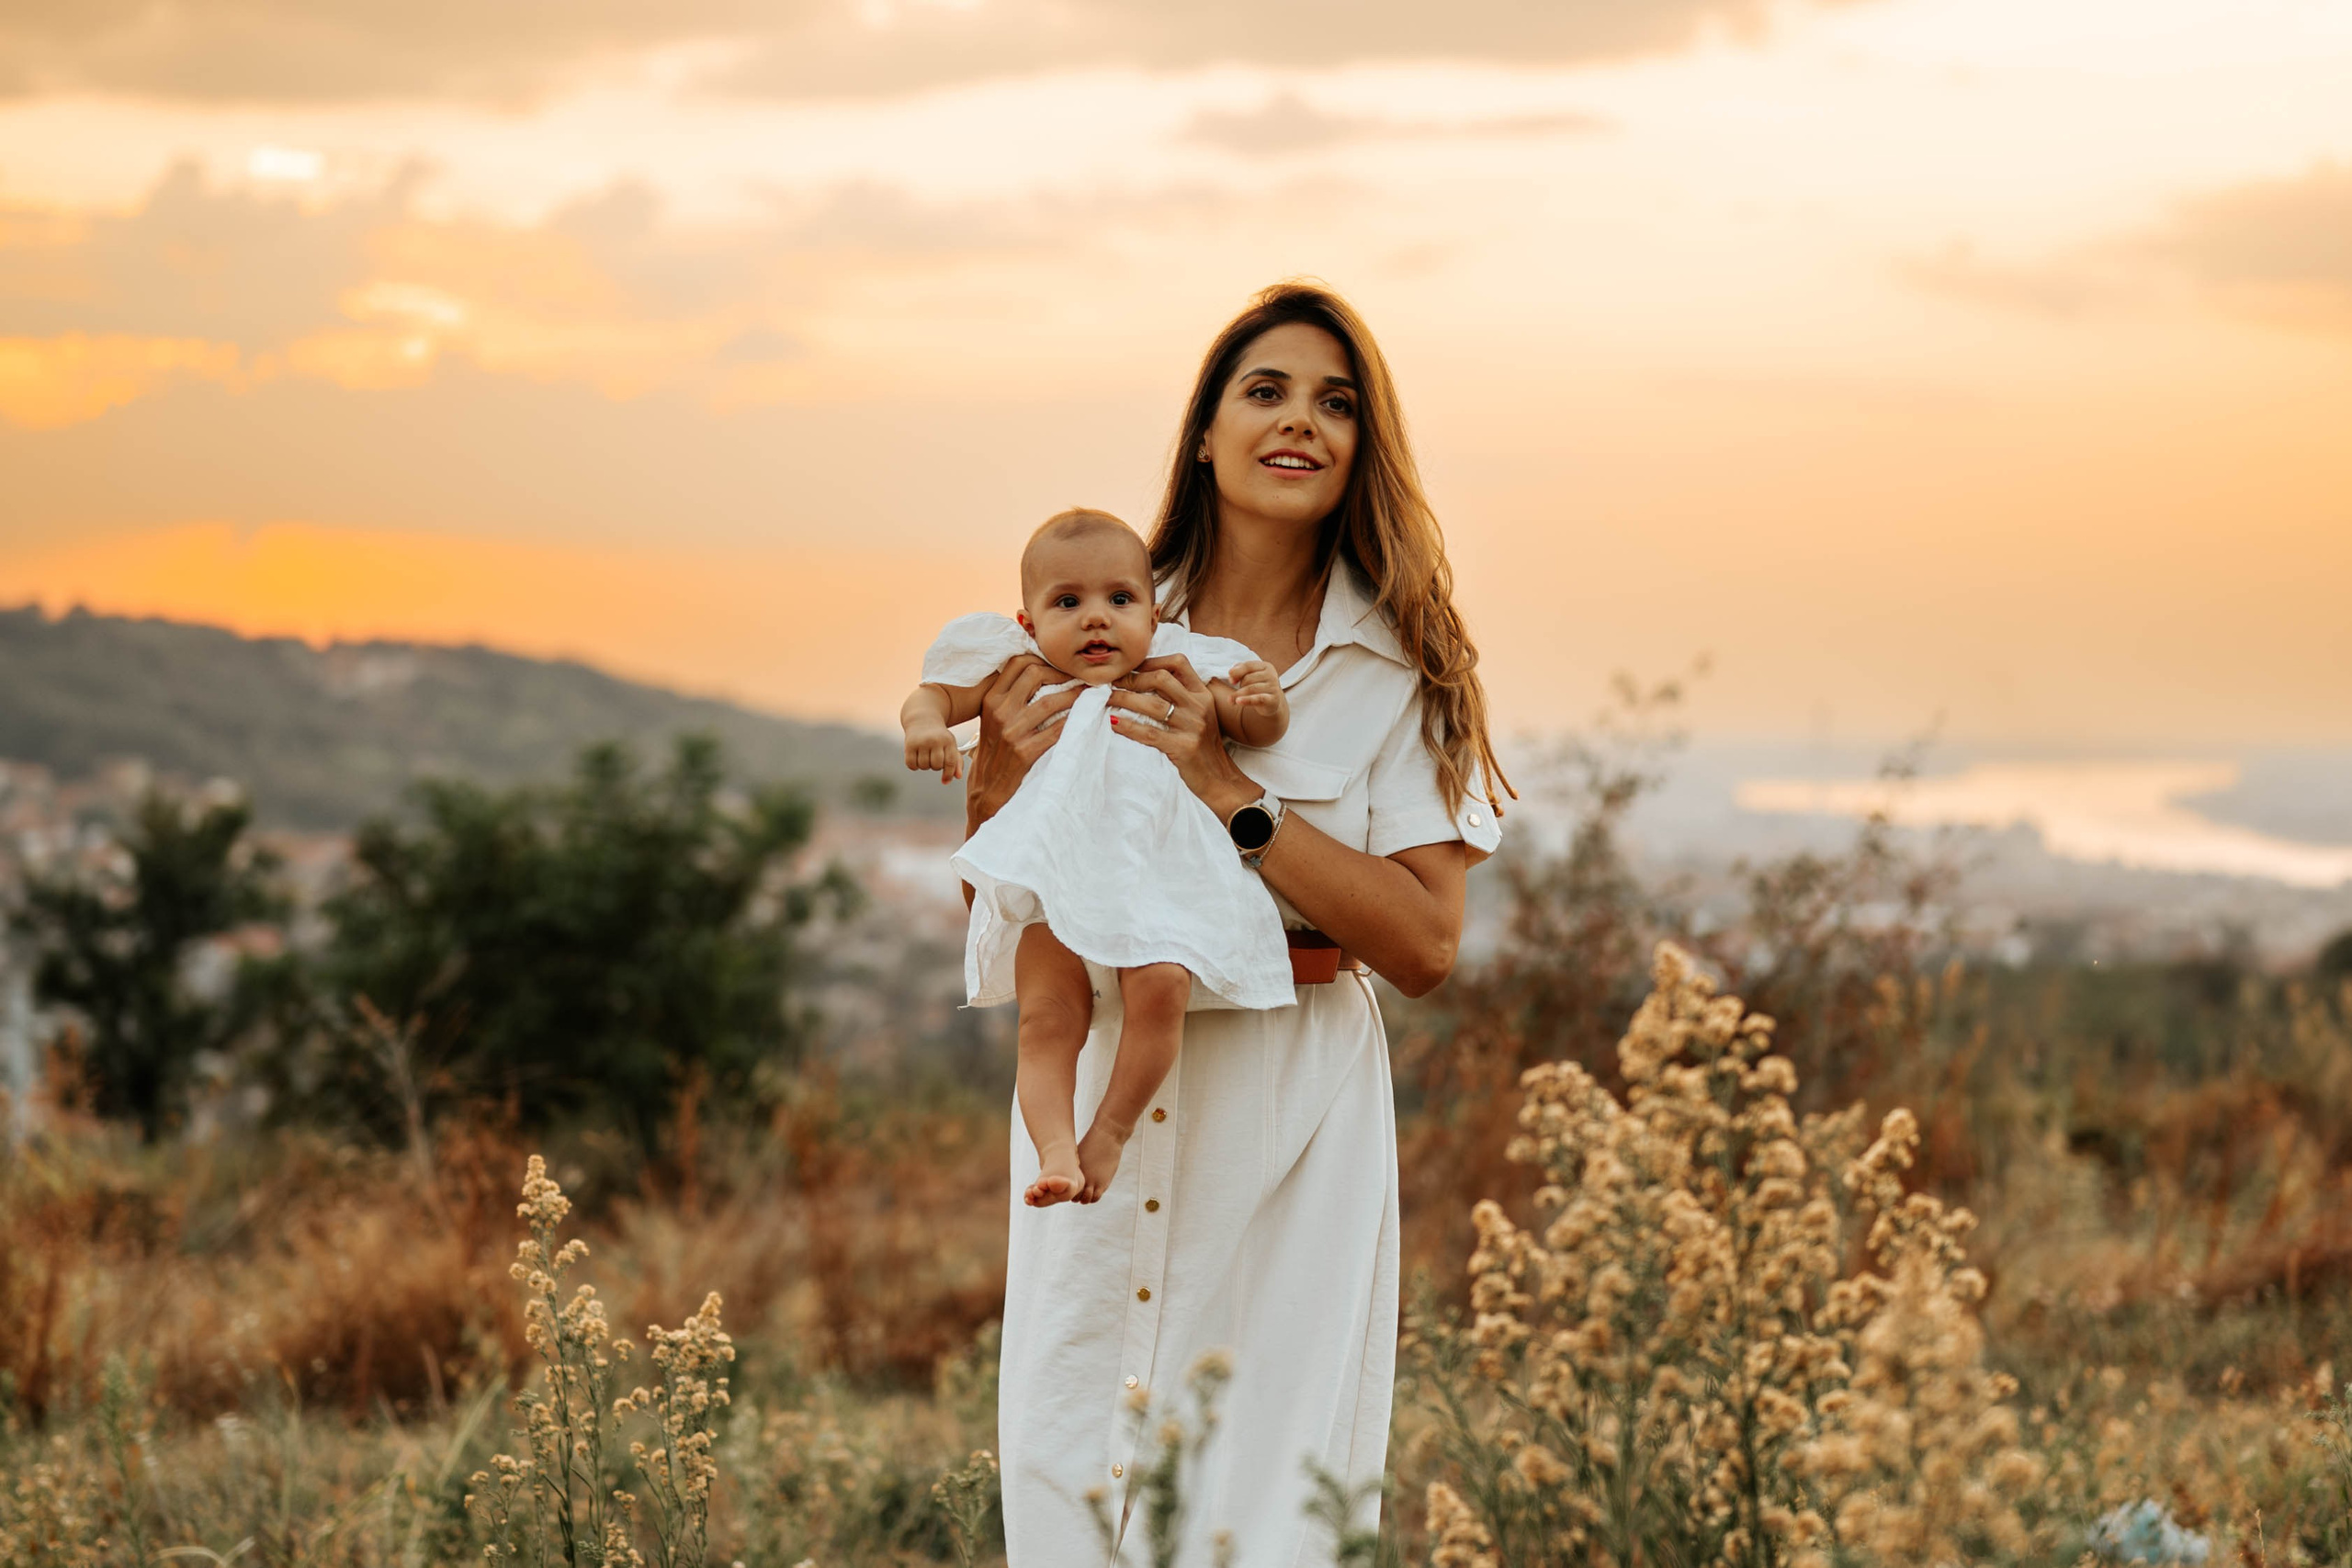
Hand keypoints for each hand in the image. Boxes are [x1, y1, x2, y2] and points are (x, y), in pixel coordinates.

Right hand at [905, 724, 962, 783]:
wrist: (923, 720)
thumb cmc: (940, 737)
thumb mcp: (950, 746)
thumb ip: (957, 762)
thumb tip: (957, 777)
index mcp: (948, 741)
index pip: (951, 762)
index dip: (949, 774)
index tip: (946, 780)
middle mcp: (935, 740)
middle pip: (936, 766)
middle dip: (936, 767)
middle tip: (934, 758)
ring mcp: (921, 742)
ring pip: (924, 766)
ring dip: (925, 765)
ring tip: (925, 755)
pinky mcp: (909, 744)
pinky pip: (911, 764)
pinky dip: (914, 766)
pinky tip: (916, 758)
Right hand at [965, 655, 1080, 832]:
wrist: (987, 796)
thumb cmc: (994, 756)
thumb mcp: (992, 721)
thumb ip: (1009, 699)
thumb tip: (1039, 673)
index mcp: (990, 700)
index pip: (1018, 662)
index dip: (1044, 657)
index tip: (1062, 664)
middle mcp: (999, 711)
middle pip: (1035, 673)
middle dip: (1063, 673)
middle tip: (1081, 677)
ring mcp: (1011, 732)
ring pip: (1051, 701)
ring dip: (1077, 695)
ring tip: (1092, 694)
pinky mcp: (1025, 752)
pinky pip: (1058, 730)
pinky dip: (1077, 722)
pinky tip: (1089, 719)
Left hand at [1106, 654, 1261, 820]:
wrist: (1221, 780)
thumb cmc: (1204, 747)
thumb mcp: (1199, 716)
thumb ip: (1181, 698)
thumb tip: (1145, 682)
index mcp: (1203, 695)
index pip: (1178, 663)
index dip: (1151, 661)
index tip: (1131, 668)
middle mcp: (1199, 706)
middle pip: (1161, 678)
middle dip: (1132, 678)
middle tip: (1112, 683)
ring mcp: (1193, 727)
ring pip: (1152, 705)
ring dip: (1124, 699)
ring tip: (1107, 699)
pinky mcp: (1183, 748)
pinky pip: (1149, 733)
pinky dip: (1128, 727)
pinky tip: (1113, 723)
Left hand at [1228, 659, 1282, 712]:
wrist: (1271, 702)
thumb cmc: (1257, 686)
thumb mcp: (1249, 675)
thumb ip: (1238, 671)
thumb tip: (1232, 677)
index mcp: (1265, 666)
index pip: (1248, 666)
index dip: (1237, 672)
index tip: (1231, 681)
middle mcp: (1271, 675)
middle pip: (1248, 679)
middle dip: (1241, 685)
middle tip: (1239, 692)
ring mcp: (1273, 687)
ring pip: (1251, 689)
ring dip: (1239, 694)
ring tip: (1231, 700)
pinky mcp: (1273, 699)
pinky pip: (1258, 698)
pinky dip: (1247, 700)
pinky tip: (1238, 701)